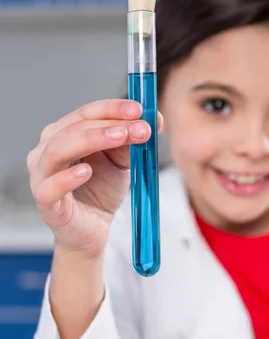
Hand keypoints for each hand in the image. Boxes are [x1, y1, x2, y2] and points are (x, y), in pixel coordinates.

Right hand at [27, 99, 162, 258]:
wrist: (94, 229)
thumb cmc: (101, 190)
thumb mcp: (121, 161)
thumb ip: (133, 140)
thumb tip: (156, 119)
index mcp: (64, 133)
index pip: (86, 113)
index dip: (112, 108)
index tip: (140, 109)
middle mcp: (46, 149)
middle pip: (75, 128)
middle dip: (110, 124)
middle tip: (140, 127)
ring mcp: (41, 174)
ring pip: (58, 149)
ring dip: (91, 140)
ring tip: (120, 138)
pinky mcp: (44, 201)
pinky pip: (49, 187)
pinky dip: (66, 178)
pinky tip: (86, 172)